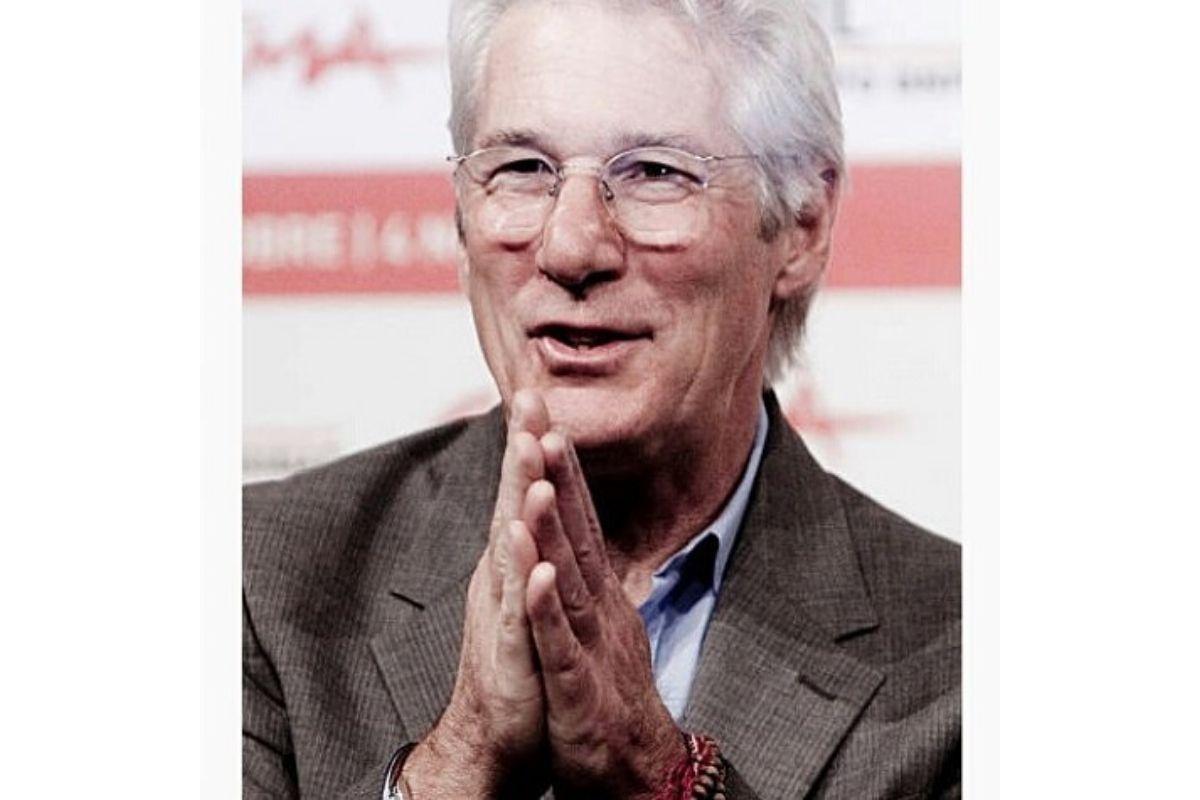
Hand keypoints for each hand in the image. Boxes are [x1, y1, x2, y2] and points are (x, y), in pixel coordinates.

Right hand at [403, 391, 551, 798]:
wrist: (493, 735)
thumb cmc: (518, 665)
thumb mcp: (536, 601)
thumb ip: (543, 558)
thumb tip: (551, 523)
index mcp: (515, 562)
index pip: (525, 491)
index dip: (534, 445)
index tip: (541, 395)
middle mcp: (502, 575)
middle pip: (511, 502)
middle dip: (522, 449)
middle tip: (527, 396)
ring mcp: (503, 609)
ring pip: (512, 546)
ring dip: (520, 498)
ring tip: (529, 453)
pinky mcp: (509, 651)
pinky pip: (518, 614)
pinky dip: (526, 582)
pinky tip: (535, 555)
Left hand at [522, 431, 686, 799]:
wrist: (634, 775)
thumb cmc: (607, 700)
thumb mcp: (600, 631)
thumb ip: (590, 585)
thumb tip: (576, 545)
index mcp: (599, 596)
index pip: (580, 523)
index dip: (562, 473)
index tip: (545, 421)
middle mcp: (600, 610)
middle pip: (577, 534)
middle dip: (558, 476)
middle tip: (543, 419)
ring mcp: (591, 647)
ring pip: (569, 579)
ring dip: (553, 528)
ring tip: (538, 478)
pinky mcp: (579, 690)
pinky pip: (561, 646)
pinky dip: (549, 610)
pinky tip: (538, 576)